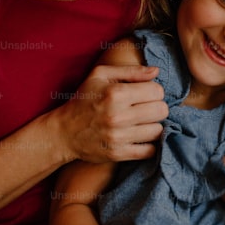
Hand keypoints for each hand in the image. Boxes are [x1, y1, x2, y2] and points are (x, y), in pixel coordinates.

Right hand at [54, 64, 168, 162]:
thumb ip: (130, 71)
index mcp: (115, 93)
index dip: (154, 91)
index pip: (157, 91)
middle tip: (146, 109)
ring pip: (158, 130)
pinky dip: (150, 145)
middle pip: (161, 111)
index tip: (145, 94)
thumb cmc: (83, 100)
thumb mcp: (100, 76)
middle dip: (157, 107)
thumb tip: (156, 71)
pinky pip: (150, 151)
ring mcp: (118, 137)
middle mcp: (118, 115)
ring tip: (141, 123)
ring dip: (153, 126)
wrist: (63, 132)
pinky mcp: (118, 154)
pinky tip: (140, 138)